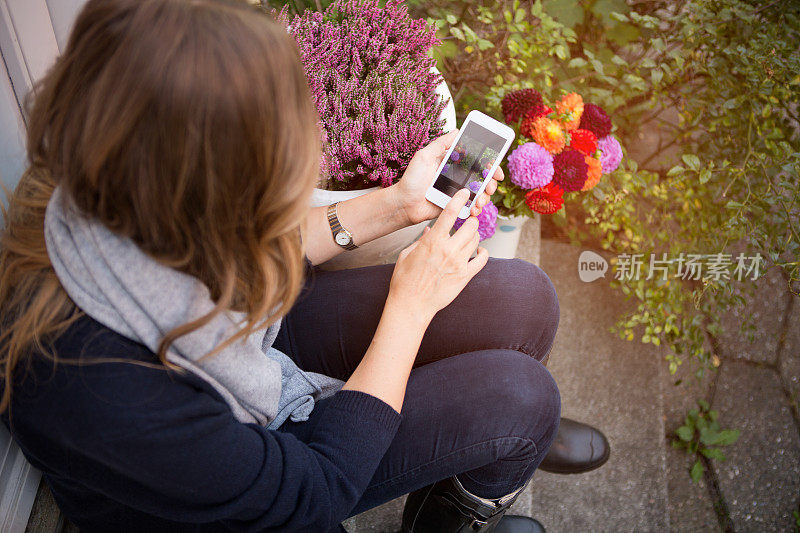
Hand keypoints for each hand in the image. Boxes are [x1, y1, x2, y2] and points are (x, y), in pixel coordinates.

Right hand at [387, 189, 488, 323]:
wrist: (411, 305)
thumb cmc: (404, 280)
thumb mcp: (407, 254)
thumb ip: (421, 240)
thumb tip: (429, 231)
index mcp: (432, 241)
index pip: (450, 213)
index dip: (459, 199)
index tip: (464, 193)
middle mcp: (448, 250)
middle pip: (470, 226)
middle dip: (470, 221)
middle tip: (468, 221)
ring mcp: (459, 263)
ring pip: (476, 240)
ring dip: (474, 235)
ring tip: (469, 236)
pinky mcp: (465, 276)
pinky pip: (482, 260)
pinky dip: (483, 252)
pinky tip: (479, 251)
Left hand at [391, 131, 504, 224]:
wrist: (404, 204)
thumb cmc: (411, 180)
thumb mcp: (424, 156)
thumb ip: (440, 144)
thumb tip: (457, 131)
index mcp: (452, 163)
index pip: (476, 161)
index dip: (490, 164)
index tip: (495, 168)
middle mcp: (457, 176)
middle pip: (483, 178)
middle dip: (491, 183)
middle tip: (489, 187)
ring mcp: (457, 191)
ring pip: (480, 193)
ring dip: (485, 197)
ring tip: (479, 201)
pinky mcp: (455, 205)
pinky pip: (471, 206)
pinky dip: (477, 208)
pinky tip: (474, 209)